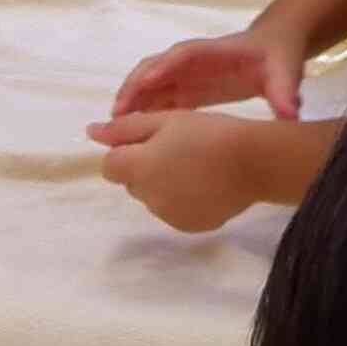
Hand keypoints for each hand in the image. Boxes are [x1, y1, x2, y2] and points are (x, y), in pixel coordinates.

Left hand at [88, 107, 286, 232]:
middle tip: (178, 149)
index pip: (109, 166)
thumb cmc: (211, 132)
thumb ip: (126, 128)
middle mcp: (147, 197)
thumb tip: (90, 132)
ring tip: (195, 166)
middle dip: (145, 167)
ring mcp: (167, 215)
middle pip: (131, 182)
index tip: (152, 141)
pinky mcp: (187, 225)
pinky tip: (205, 184)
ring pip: (152, 197)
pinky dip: (182, 198)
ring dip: (163, 183)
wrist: (255, 161)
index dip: (126, 151)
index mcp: (138, 168)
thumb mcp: (168, 120)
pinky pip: (173, 211)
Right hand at [109, 27, 301, 122]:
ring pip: (148, 85)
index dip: (164, 66)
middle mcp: (191, 61)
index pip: (183, 54)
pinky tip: (129, 135)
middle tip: (117, 114)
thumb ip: (285, 93)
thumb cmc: (278, 58)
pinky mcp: (183, 90)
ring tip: (113, 129)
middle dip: (134, 87)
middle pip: (154, 68)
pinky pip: (155, 100)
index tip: (147, 82)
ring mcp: (184, 75)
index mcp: (213, 52)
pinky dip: (140, 114)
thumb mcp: (285, 73)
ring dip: (130, 103)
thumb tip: (290, 115)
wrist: (274, 50)